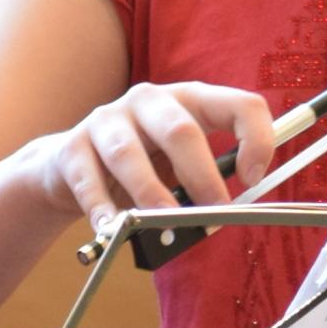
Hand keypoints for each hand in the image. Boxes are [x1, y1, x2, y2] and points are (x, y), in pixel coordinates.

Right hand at [21, 82, 279, 243]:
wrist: (72, 168)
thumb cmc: (141, 169)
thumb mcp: (180, 167)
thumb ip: (205, 180)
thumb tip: (222, 215)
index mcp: (189, 100)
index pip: (238, 104)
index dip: (254, 140)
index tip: (251, 179)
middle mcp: (149, 100)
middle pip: (181, 130)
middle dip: (201, 176)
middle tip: (213, 213)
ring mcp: (107, 119)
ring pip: (128, 153)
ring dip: (150, 192)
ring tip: (163, 222)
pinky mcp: (73, 146)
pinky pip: (88, 178)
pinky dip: (102, 207)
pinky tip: (112, 228)